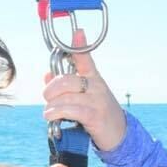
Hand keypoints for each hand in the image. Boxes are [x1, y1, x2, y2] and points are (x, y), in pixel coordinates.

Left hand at [42, 29, 124, 151]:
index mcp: (93, 78)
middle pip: (66, 81)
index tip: (78, 32)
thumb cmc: (98, 113)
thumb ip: (65, 86)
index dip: (80, 45)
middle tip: (47, 98)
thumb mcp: (84, 96)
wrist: (120, 134)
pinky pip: (70, 110)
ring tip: (49, 112)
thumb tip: (47, 75)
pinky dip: (57, 113)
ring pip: (65, 97)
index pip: (85, 58)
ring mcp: (97, 101)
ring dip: (51, 106)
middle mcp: (96, 86)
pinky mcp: (94, 116)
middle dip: (51, 90)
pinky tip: (51, 116)